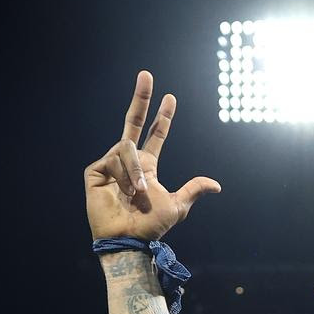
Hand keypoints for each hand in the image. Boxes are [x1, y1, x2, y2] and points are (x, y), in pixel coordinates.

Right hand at [85, 70, 221, 241]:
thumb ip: (194, 190)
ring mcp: (111, 164)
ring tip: (138, 193)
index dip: (163, 117)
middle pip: (133, 122)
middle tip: (146, 74)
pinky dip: (123, 176)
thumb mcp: (178, 206)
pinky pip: (113, 159)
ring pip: (126, 148)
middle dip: (141, 98)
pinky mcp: (96, 170)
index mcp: (147, 167)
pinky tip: (123, 192)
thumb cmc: (150, 227)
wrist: (129, 239)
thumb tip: (217, 185)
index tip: (171, 97)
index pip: (155, 135)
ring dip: (135, 172)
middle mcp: (129, 162)